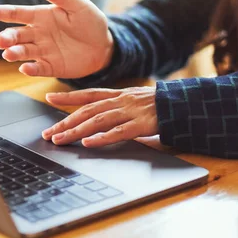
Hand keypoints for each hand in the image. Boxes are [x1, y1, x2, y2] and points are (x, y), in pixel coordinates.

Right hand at [0, 0, 112, 78]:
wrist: (105, 46)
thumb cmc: (90, 21)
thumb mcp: (77, 4)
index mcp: (40, 16)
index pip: (14, 13)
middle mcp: (37, 34)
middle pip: (15, 35)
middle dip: (6, 38)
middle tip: (1, 41)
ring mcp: (42, 51)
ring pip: (22, 52)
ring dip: (14, 53)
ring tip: (9, 54)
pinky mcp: (51, 67)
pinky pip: (37, 68)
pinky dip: (30, 69)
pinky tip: (25, 68)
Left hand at [42, 87, 157, 146]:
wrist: (190, 104)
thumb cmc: (163, 107)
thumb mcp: (137, 105)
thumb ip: (119, 112)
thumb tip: (100, 124)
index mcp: (120, 95)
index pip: (88, 94)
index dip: (68, 96)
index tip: (49, 97)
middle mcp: (122, 100)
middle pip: (87, 110)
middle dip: (65, 121)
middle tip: (48, 133)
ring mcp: (132, 111)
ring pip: (98, 120)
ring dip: (76, 130)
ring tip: (60, 139)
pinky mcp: (143, 124)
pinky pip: (119, 132)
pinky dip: (102, 137)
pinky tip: (88, 143)